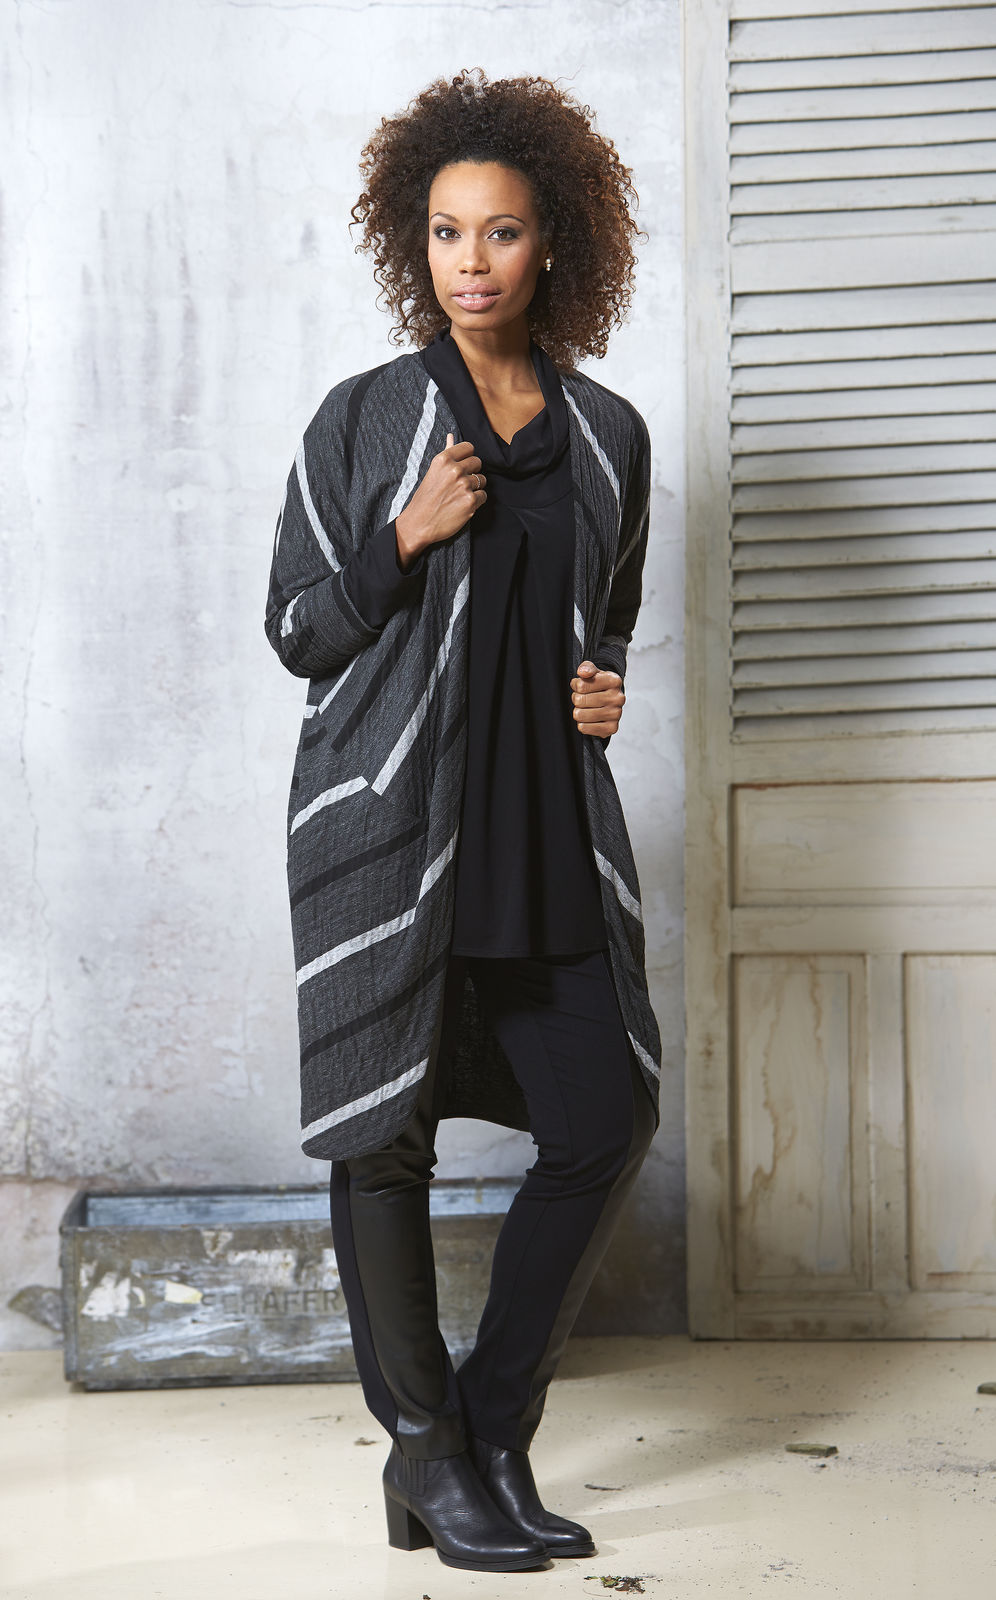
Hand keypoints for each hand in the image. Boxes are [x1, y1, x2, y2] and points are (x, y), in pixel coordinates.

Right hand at [395, 432, 486, 562]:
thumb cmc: (424, 498)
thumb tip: (451, 436)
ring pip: (482, 480)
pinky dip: (476, 501)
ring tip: (460, 495)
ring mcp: (464, 486)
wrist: (419, 524)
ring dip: (475, 488)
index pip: (469, 447)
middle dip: (472, 472)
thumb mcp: (432, 472)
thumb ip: (446, 453)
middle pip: (477, 463)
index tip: (464, 464)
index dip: (468, 456)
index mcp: (443, 460)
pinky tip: (463, 505)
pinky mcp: (470, 501)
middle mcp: (454, 470)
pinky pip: (483, 496)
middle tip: (461, 483)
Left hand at [570, 661, 624, 737]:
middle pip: (579, 700)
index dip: (576, 685)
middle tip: (583, 698)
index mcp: (614, 681)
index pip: (581, 685)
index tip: (580, 686)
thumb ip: (586, 667)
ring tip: (586, 708)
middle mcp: (618, 698)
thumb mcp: (593, 672)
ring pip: (580, 715)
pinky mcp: (611, 728)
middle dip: (576, 699)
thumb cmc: (599, 685)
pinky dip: (582, 724)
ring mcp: (616, 714)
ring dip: (578, 711)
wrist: (610, 700)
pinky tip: (589, 719)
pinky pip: (584, 728)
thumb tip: (582, 672)